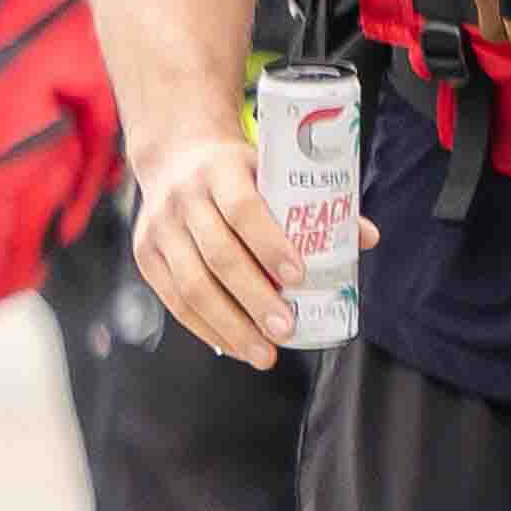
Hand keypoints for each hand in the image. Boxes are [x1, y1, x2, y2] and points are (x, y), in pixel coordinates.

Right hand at [125, 126, 301, 364]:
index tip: (299, 277)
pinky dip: (205, 327)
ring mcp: (159, 228)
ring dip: (230, 324)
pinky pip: (173, 299)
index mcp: (221, 171)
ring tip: (263, 353)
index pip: (244, 209)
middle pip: (219, 255)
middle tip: (286, 330)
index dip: (271, 244)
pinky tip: (234, 345)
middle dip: (255, 298)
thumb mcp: (273, 171)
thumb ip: (316, 202)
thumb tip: (366, 238)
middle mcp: (184, 199)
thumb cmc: (239, 172)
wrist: (176, 156)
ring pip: (191, 284)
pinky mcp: (145, 254)